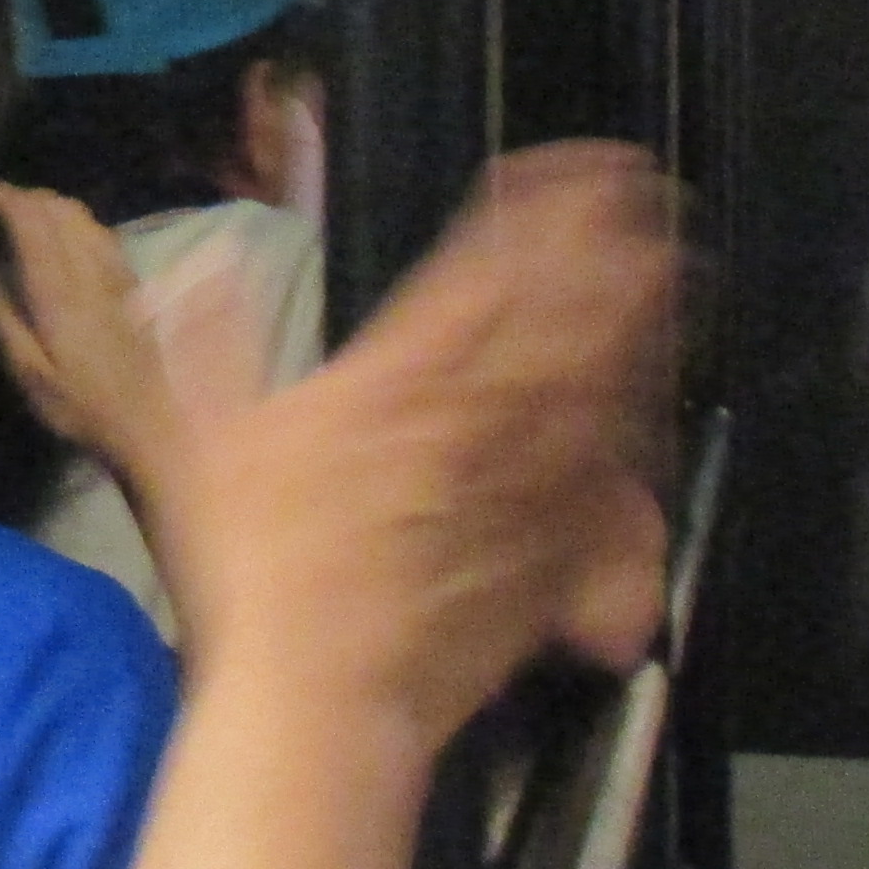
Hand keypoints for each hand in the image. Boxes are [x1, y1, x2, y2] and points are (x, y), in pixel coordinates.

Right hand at [0, 181, 185, 484]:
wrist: (152, 428)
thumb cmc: (79, 405)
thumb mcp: (26, 368)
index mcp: (58, 287)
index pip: (28, 215)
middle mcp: (91, 267)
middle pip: (54, 205)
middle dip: (17, 196)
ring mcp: (116, 271)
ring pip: (80, 213)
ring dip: (44, 206)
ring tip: (17, 224)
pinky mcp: (131, 281)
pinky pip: (98, 230)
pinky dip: (69, 222)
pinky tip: (57, 244)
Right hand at [182, 146, 680, 746]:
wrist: (320, 696)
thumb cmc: (255, 567)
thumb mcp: (198, 437)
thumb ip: (209, 340)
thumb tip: (203, 266)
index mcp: (396, 382)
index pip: (488, 276)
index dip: (542, 215)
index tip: (579, 171)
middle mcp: (477, 426)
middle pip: (569, 325)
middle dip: (615, 256)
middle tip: (650, 207)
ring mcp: (525, 495)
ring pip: (602, 394)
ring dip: (640, 330)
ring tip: (669, 283)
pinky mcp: (552, 563)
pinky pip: (610, 490)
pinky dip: (633, 442)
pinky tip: (645, 421)